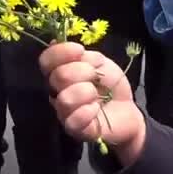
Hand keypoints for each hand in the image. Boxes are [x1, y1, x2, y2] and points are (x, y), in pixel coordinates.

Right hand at [40, 42, 145, 167]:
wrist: (126, 110)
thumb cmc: (109, 83)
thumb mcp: (100, 62)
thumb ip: (81, 56)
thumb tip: (59, 44)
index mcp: (58, 71)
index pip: (46, 60)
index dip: (60, 53)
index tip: (80, 50)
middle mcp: (56, 90)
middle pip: (58, 77)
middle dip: (81, 72)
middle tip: (94, 74)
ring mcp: (63, 111)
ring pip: (65, 99)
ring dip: (86, 92)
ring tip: (97, 95)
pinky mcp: (74, 129)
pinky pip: (73, 121)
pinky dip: (88, 112)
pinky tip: (97, 109)